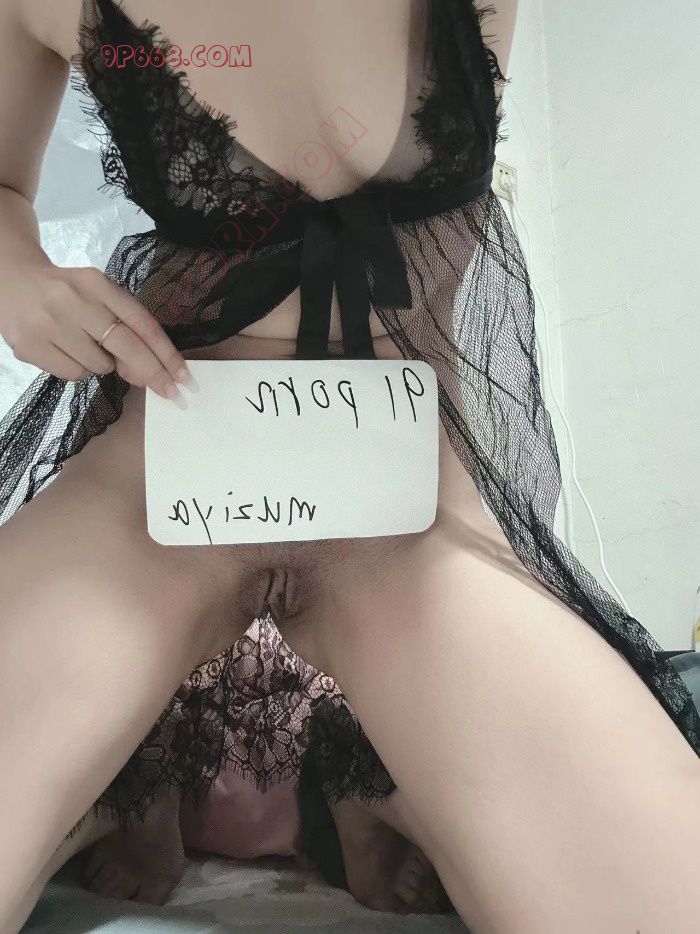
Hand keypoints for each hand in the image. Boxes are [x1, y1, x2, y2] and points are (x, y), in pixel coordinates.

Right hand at [0, 263, 193, 402]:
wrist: (11, 280)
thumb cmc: (67, 292)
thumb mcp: (98, 295)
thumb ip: (126, 326)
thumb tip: (150, 373)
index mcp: (97, 284)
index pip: (142, 322)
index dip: (166, 353)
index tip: (185, 377)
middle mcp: (74, 301)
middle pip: (127, 346)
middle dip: (154, 373)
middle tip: (172, 394)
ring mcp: (49, 324)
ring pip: (100, 366)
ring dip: (103, 365)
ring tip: (83, 344)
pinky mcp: (30, 346)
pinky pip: (74, 374)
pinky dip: (78, 369)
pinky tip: (65, 350)